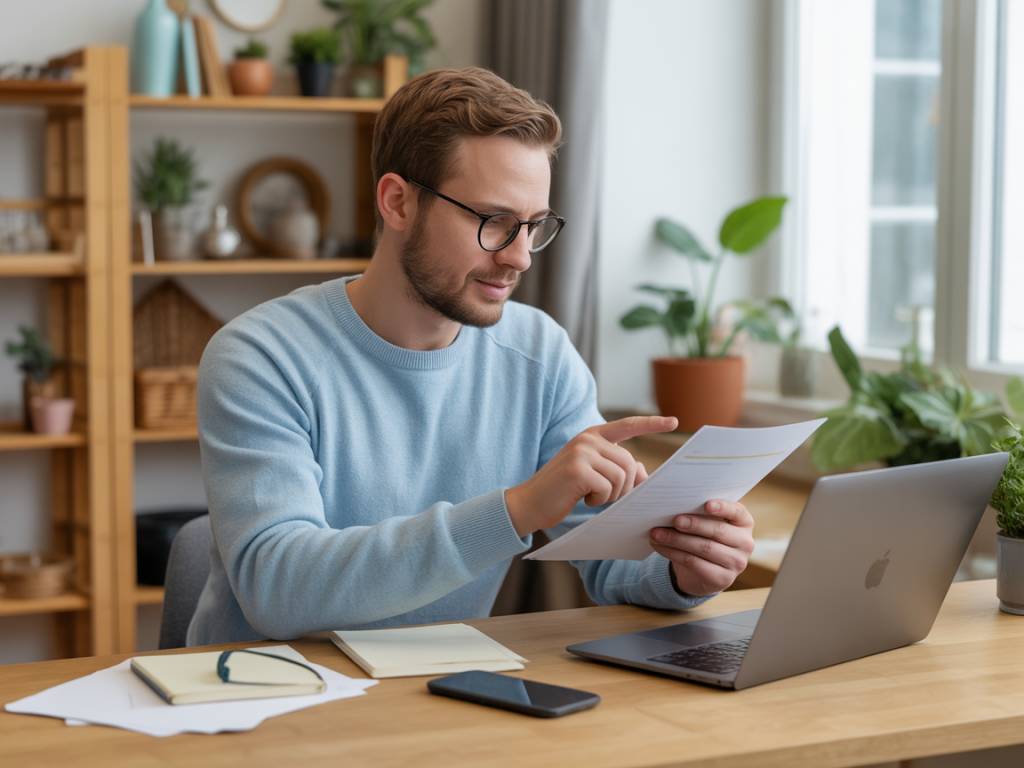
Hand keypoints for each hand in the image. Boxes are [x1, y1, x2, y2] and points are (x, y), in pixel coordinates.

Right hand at [504, 415, 677, 536]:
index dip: (651, 424)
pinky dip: (600, 500)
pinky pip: (608, 488)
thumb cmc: (563, 491)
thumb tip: (647, 475)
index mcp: (592, 435)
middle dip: (625, 486)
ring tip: (591, 496)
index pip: (627, 425)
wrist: (529, 503)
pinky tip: (583, 499)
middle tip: (605, 495)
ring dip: (612, 495)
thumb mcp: (593, 475)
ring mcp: (582, 452)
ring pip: (622, 477)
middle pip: (630, 463)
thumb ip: (616, 469)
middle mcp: (588, 438)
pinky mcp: (578, 469)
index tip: (674, 422)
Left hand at [649, 500, 754, 596]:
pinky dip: (673, 553)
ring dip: (677, 540)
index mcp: (742, 521)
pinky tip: (659, 546)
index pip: (737, 512)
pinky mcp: (722, 579)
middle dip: (693, 524)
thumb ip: (681, 497)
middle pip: (718, 531)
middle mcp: (744, 542)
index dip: (723, 507)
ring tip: (656, 533)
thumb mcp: (696, 516)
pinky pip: (694, 563)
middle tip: (673, 519)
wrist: (701, 570)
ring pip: (704, 548)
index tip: (706, 504)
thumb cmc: (699, 534)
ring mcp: (736, 562)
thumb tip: (644, 472)